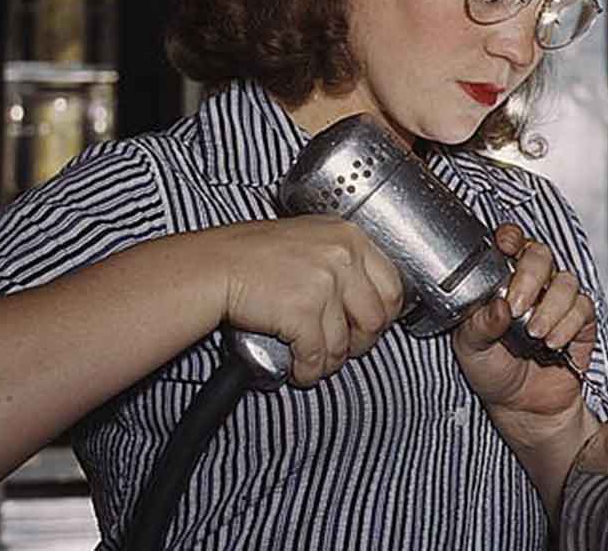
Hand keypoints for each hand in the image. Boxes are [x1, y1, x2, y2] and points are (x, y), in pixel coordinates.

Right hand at [221, 215, 404, 385]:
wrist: (214, 266)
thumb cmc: (253, 255)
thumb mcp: (310, 239)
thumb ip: (342, 259)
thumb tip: (366, 295)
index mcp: (349, 237)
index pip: (392, 285)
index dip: (384, 314)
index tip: (369, 324)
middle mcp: (342, 257)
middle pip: (376, 319)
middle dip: (359, 342)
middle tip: (341, 346)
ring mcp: (324, 284)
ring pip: (345, 343)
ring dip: (329, 360)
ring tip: (314, 358)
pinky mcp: (302, 311)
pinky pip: (317, 356)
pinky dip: (308, 371)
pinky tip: (299, 368)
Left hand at [452, 223, 595, 421]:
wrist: (520, 407)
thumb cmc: (492, 370)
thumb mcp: (471, 347)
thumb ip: (480, 324)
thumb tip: (497, 305)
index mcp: (501, 279)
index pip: (510, 242)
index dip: (511, 237)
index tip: (505, 246)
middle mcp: (532, 283)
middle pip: (540, 254)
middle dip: (530, 277)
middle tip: (517, 306)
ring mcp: (557, 300)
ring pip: (566, 280)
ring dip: (551, 307)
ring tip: (535, 334)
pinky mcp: (580, 321)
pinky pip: (583, 308)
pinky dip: (567, 326)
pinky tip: (553, 343)